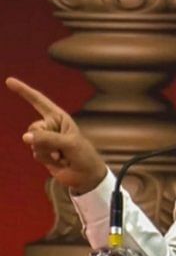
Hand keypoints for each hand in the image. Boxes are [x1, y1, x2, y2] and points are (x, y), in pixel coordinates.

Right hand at [6, 77, 106, 193]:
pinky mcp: (42, 152)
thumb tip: (26, 137)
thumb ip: (48, 139)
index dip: (24, 91)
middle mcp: (50, 126)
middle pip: (34, 128)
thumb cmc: (83, 155)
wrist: (85, 175)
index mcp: (59, 117)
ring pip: (33, 142)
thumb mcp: (69, 144)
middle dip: (46, 139)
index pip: (39, 101)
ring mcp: (45, 139)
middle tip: (62, 148)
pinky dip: (46, 158)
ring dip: (47, 151)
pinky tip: (58, 161)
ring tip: (62, 155)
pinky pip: (35, 153)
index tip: (9, 81)